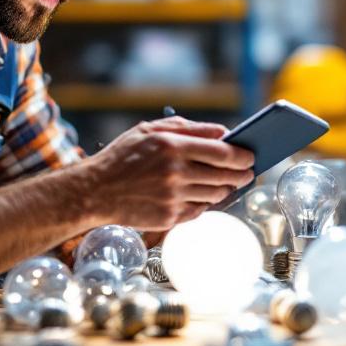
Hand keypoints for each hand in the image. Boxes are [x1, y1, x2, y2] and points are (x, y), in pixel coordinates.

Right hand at [81, 116, 253, 230]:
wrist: (94, 191)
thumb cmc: (121, 157)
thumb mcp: (149, 130)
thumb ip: (187, 128)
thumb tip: (221, 132)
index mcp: (171, 146)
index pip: (221, 151)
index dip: (242, 155)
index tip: (251, 155)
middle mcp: (175, 172)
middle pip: (224, 175)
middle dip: (241, 173)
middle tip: (248, 171)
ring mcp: (173, 196)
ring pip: (215, 194)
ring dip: (225, 188)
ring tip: (227, 183)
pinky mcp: (169, 217)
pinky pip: (199, 210)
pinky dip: (205, 203)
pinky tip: (203, 195)